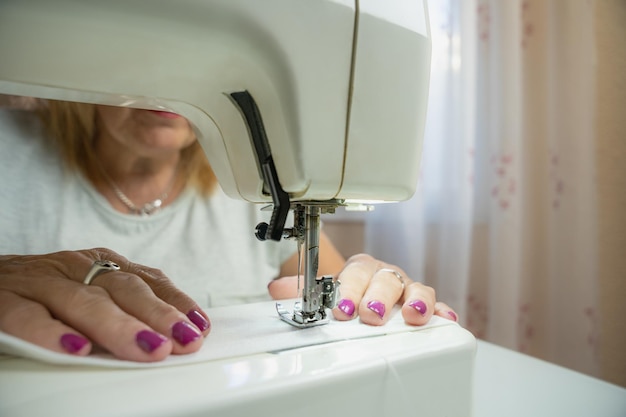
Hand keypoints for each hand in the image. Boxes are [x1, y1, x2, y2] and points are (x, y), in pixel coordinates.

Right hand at [0, 248, 209, 361]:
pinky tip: (76, 349)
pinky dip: (51, 332)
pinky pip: (27, 316)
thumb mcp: (88, 290)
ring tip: (150, 348)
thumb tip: (178, 330)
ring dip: (120, 326)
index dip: (176, 303)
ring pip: (83, 301)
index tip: (200, 327)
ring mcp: (39, 283)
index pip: (146, 281)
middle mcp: (73, 269)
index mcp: (97, 264)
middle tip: (184, 339)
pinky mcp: (3, 300)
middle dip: (158, 315)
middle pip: (122, 290)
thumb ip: (125, 305)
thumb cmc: (41, 293)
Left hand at [268, 253, 457, 325]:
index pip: (355, 273)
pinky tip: (445, 320)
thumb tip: (277, 290)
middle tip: (371, 314)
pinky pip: (438, 304)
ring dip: (415, 301)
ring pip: (415, 287)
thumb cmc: (350, 291)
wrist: (369, 292)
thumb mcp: (325, 290)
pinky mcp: (425, 304)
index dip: (349, 289)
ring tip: (412, 315)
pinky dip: (442, 311)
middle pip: (386, 278)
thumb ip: (302, 291)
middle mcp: (385, 274)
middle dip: (378, 296)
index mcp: (360, 268)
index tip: (341, 308)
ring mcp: (407, 288)